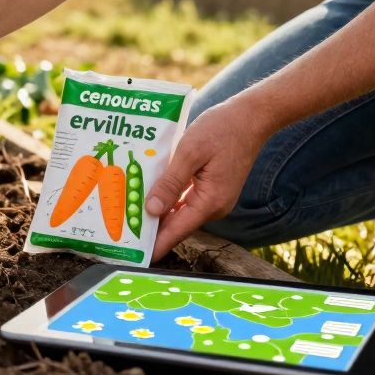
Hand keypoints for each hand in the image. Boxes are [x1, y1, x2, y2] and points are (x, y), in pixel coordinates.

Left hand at [144, 98, 275, 259]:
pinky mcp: (212, 189)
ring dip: (158, 214)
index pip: (177, 230)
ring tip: (129, 217)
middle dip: (151, 229)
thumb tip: (152, 210)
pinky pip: (186, 200)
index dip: (156, 244)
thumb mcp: (190, 153)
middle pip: (176, 224)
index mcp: (210, 202)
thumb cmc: (221, 130)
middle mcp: (213, 206)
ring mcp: (214, 198)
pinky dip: (168, 200)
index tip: (136, 256)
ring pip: (180, 212)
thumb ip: (170, 183)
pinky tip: (150, 197)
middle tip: (123, 234)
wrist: (251, 117)